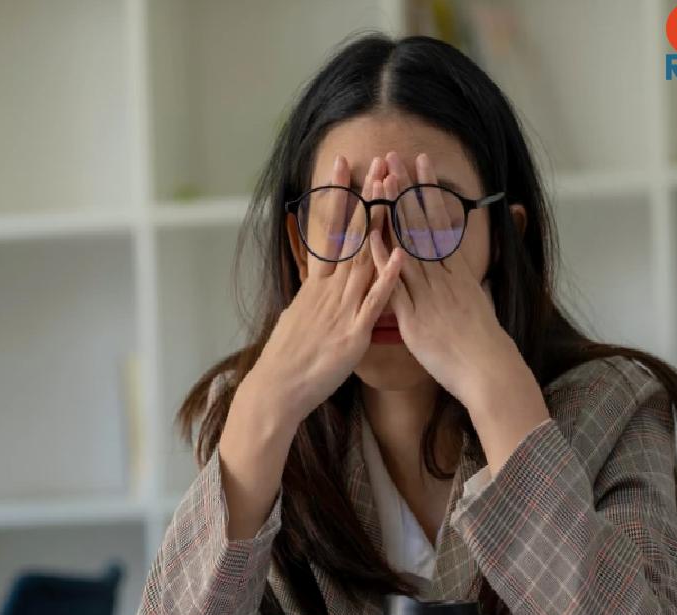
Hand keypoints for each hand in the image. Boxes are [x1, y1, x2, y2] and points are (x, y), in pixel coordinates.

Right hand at [246, 154, 401, 427]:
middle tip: (377, 163)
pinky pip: (374, 302)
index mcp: (317, 285)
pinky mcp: (352, 333)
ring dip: (379, 225)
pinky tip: (399, 255)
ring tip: (392, 193)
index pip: (329, 230)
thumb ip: (312, 294)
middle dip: (365, 198)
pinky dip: (387, 278)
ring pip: (364, 259)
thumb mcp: (297, 316)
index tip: (344, 165)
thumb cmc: (287, 358)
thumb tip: (315, 279)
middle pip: (350, 236)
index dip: (338, 196)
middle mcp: (328, 290)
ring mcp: (341, 309)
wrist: (277, 389)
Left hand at [369, 152, 549, 473]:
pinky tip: (372, 238)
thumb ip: (464, 283)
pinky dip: (384, 261)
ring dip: (393, 212)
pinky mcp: (415, 316)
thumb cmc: (483, 344)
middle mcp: (442, 276)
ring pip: (407, 245)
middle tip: (395, 156)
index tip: (420, 164)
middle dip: (407, 189)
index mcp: (456, 271)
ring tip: (382, 183)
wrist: (488, 370)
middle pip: (422, 224)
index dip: (429, 191)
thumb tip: (462, 270)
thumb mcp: (477, 303)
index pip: (440, 222)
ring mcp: (428, 293)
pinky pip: (396, 285)